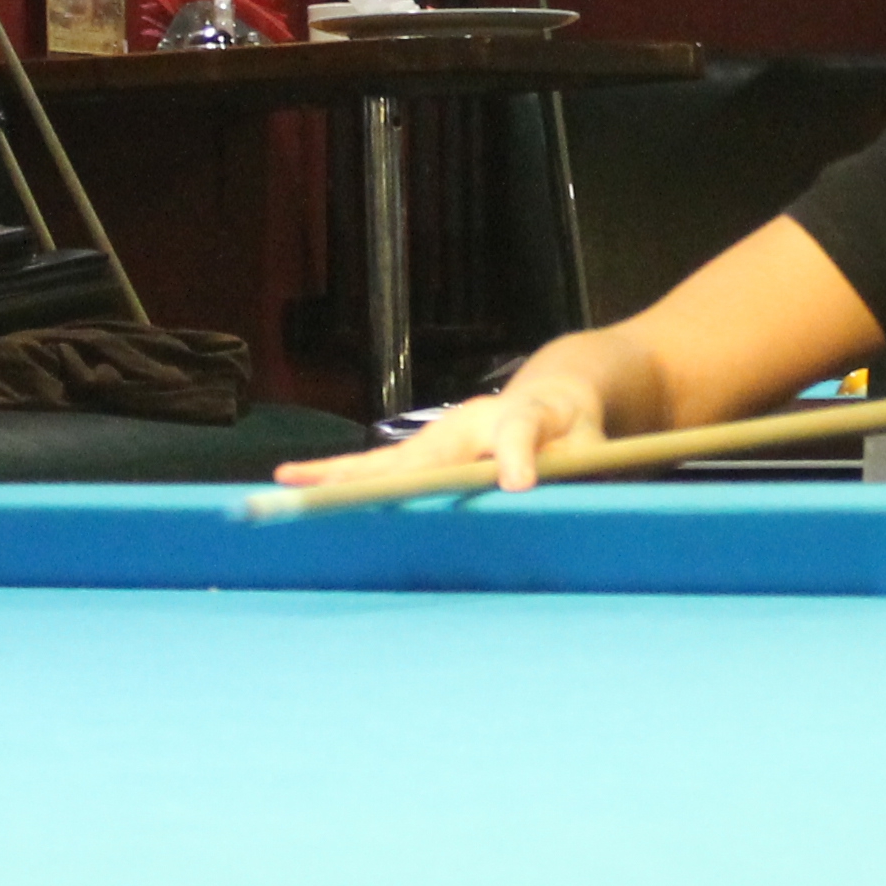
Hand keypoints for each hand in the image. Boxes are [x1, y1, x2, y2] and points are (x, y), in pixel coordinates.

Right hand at [275, 362, 610, 493]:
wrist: (559, 392)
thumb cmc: (579, 427)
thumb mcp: (596, 444)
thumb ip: (585, 466)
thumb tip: (562, 493)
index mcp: (522, 416)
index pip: (519, 434)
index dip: (516, 457)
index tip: (516, 483)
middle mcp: (470, 422)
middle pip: (423, 452)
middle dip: (384, 476)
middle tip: (347, 494)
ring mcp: (439, 436)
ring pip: (388, 459)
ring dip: (339, 474)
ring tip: (289, 482)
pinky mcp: (424, 450)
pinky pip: (380, 465)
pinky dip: (340, 474)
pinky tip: (295, 480)